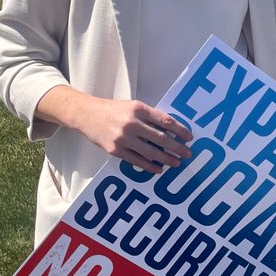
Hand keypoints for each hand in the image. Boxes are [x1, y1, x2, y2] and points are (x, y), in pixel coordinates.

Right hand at [36, 87, 192, 172]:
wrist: (86, 114)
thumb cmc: (113, 109)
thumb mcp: (133, 106)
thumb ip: (150, 116)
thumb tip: (172, 129)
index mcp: (139, 109)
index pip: (166, 121)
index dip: (180, 131)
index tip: (190, 138)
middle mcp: (132, 123)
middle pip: (161, 138)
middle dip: (177, 148)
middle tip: (187, 154)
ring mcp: (123, 138)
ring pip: (150, 152)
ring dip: (166, 159)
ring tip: (176, 163)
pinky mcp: (115, 150)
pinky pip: (136, 161)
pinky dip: (149, 166)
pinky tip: (158, 169)